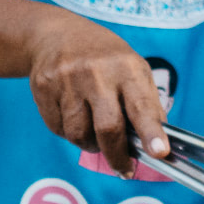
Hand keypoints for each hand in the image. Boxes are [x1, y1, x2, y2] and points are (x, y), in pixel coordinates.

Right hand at [22, 10, 167, 177]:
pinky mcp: (43, 87)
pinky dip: (68, 132)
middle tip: (124, 169)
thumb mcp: (132, 69)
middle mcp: (96, 72)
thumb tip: (157, 146)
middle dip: (117, 155)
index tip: (160, 152)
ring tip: (93, 129)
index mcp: (126, 68)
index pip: (141, 105)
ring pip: (79, 134)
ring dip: (90, 143)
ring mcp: (66, 79)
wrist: (55, 34)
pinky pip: (58, 129)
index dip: (151, 132)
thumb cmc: (103, 58)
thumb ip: (145, 105)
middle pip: (108, 128)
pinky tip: (72, 114)